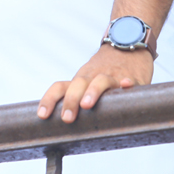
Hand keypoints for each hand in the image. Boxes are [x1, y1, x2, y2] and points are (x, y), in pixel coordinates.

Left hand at [37, 45, 152, 122]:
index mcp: (79, 81)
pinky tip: (126, 85)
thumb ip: (75, 99)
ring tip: (87, 104)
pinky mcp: (131, 77)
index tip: (42, 115)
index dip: (49, 100)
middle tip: (67, 118)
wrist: (125, 46)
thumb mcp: (86, 82)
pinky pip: (130, 79)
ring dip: (92, 91)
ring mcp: (112, 76)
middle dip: (70, 100)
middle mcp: (92, 77)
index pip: (60, 87)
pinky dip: (127, 83)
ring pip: (101, 80)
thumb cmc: (102, 71)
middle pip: (78, 84)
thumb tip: (56, 127)